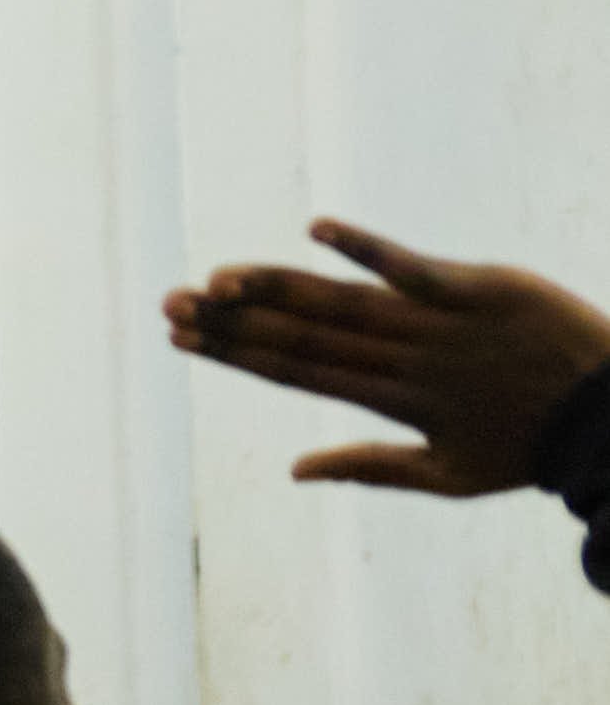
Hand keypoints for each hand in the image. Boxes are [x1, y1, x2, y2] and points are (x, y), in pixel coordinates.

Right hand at [168, 221, 609, 495]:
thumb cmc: (531, 450)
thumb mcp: (450, 477)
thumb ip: (370, 468)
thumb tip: (293, 471)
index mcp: (395, 404)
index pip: (297, 371)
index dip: (236, 353)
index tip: (184, 337)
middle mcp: (406, 361)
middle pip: (304, 335)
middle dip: (232, 320)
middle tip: (172, 302)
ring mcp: (441, 323)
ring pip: (343, 303)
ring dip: (275, 287)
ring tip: (217, 277)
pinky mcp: (479, 289)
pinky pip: (412, 266)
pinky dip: (364, 247)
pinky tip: (315, 226)